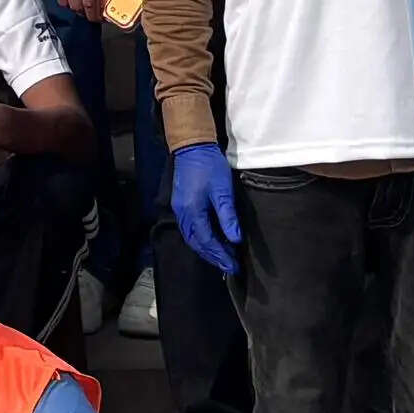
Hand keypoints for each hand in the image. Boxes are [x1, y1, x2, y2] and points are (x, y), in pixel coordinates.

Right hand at [171, 141, 241, 276]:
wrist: (191, 146)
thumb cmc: (209, 166)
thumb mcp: (223, 190)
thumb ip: (228, 216)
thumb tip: (235, 239)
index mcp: (192, 211)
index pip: (207, 241)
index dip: (220, 255)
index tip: (233, 266)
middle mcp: (182, 214)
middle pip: (197, 243)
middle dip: (213, 256)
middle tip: (229, 266)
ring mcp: (179, 209)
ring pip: (191, 237)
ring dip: (206, 249)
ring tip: (222, 257)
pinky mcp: (180, 204)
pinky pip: (189, 229)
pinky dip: (200, 239)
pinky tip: (210, 240)